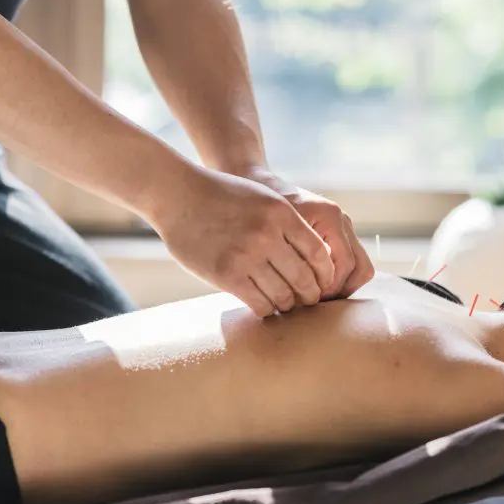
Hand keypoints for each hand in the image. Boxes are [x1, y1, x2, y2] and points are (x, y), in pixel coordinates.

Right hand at [152, 163, 336, 317]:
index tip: (322, 283)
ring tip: (285, 305)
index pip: (319, 254)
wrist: (178, 194)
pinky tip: (264, 305)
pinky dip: (266, 309)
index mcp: (282, 214)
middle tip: (307, 301)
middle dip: (310, 295)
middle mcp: (267, 235)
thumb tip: (318, 258)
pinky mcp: (226, 274)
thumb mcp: (263, 199)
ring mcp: (246, 256)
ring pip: (283, 296)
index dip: (325, 274)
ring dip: (287, 305)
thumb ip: (288, 224)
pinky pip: (259, 303)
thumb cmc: (222, 196)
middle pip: (304, 279)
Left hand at [244, 170, 375, 298]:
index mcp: (330, 217)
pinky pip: (350, 262)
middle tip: (315, 302)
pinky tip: (314, 286)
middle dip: (340, 291)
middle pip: (360, 269)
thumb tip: (308, 290)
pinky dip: (338, 278)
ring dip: (341, 287)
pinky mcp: (338, 234)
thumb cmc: (263, 208)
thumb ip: (294, 256)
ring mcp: (343, 227)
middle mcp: (342, 221)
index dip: (329, 289)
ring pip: (360, 268)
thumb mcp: (275, 232)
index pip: (344, 265)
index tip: (308, 299)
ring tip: (315, 297)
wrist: (260, 185)